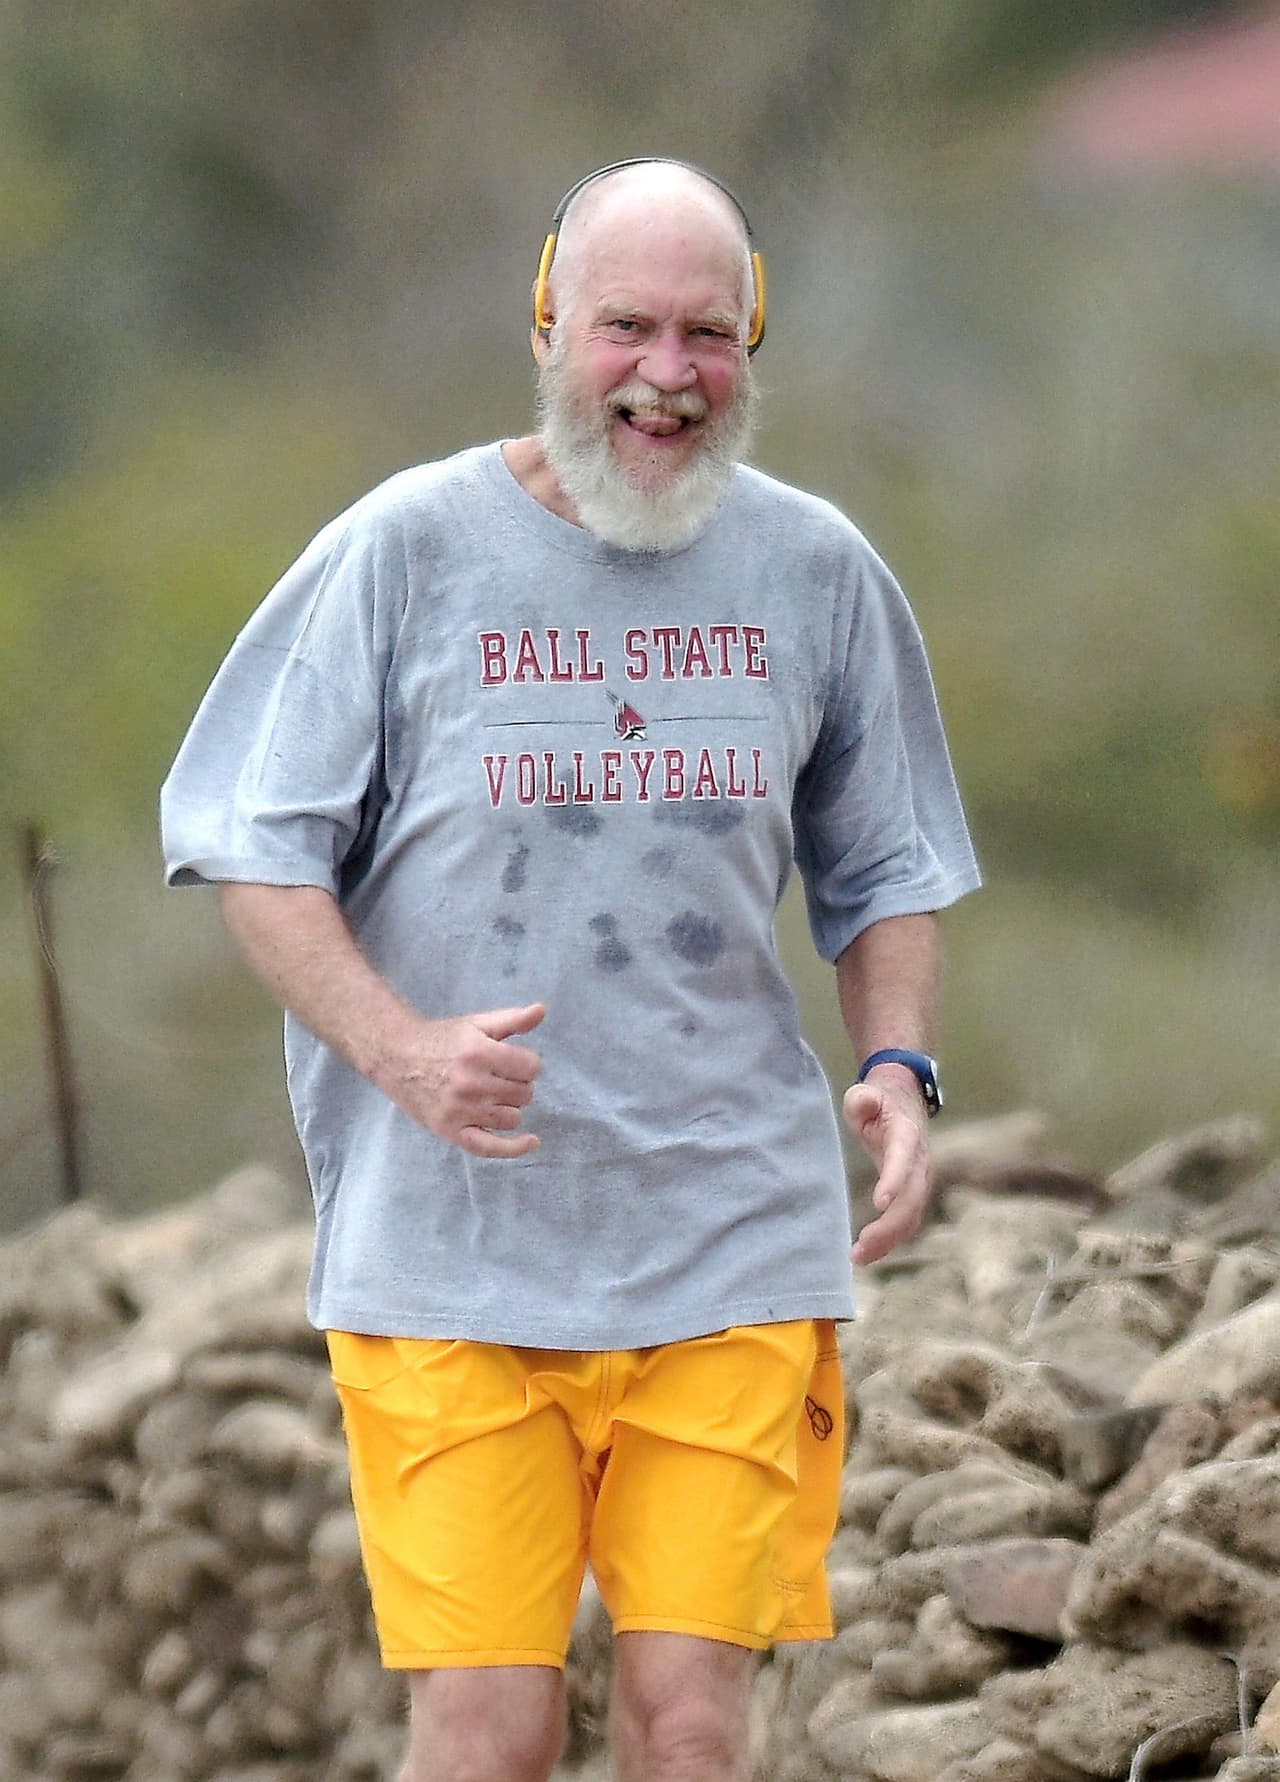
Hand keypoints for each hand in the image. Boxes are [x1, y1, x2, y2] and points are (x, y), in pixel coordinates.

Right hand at [375, 1002, 545, 1159]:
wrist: (397, 1058)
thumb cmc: (441, 1039)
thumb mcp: (477, 1023)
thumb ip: (512, 1019)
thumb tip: (541, 1010)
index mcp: (479, 1053)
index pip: (532, 1067)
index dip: (528, 1063)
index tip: (515, 1061)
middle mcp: (471, 1084)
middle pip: (524, 1093)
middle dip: (519, 1084)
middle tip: (499, 1076)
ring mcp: (461, 1110)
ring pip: (512, 1117)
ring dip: (510, 1106)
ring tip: (493, 1095)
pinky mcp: (450, 1130)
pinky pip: (490, 1148)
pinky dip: (514, 1148)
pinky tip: (532, 1142)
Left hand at [842, 1068, 930, 1264]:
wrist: (903, 1102)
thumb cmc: (879, 1101)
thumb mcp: (866, 1093)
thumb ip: (862, 1098)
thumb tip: (863, 1102)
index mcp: (906, 1136)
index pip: (902, 1159)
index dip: (894, 1180)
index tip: (879, 1202)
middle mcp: (918, 1163)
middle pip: (911, 1199)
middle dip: (889, 1226)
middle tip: (860, 1246)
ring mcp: (918, 1180)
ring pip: (911, 1216)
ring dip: (889, 1240)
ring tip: (859, 1257)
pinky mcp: (912, 1193)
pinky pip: (907, 1221)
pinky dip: (890, 1240)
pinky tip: (868, 1254)